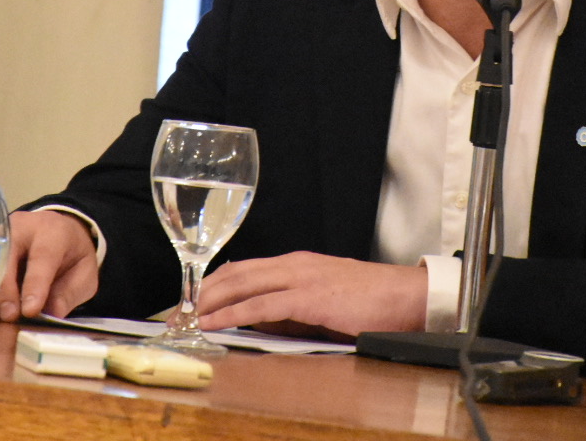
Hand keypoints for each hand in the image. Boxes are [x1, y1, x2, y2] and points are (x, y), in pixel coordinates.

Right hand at [0, 209, 98, 321]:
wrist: (57, 229)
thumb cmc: (70, 254)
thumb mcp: (84, 272)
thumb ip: (70, 292)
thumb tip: (50, 314)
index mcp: (52, 231)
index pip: (42, 257)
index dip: (34, 286)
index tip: (29, 311)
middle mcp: (22, 227)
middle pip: (7, 257)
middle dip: (6, 291)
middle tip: (9, 317)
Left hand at [195, 251, 426, 337]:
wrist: (406, 297)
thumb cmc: (372, 301)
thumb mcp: (323, 300)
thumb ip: (290, 307)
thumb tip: (257, 318)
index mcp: (297, 264)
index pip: (245, 269)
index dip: (215, 283)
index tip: (193, 299)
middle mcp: (294, 265)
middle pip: (236, 273)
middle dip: (204, 291)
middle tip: (179, 310)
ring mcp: (301, 278)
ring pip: (243, 285)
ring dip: (211, 302)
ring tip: (187, 317)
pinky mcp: (309, 298)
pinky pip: (261, 305)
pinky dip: (233, 314)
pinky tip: (215, 322)